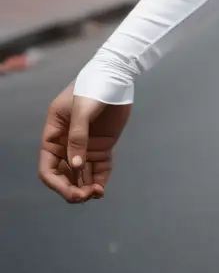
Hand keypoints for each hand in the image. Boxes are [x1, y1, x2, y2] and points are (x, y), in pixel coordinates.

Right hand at [38, 81, 131, 203]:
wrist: (117, 76)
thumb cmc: (93, 87)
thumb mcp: (81, 110)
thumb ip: (78, 137)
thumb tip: (75, 166)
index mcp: (54, 135)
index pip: (48, 166)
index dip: (56, 182)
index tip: (70, 191)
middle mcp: (67, 144)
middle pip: (64, 175)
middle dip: (72, 189)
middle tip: (86, 196)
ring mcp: (85, 146)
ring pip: (81, 175)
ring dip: (86, 187)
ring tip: (96, 193)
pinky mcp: (103, 145)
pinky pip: (99, 168)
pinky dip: (99, 179)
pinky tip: (102, 188)